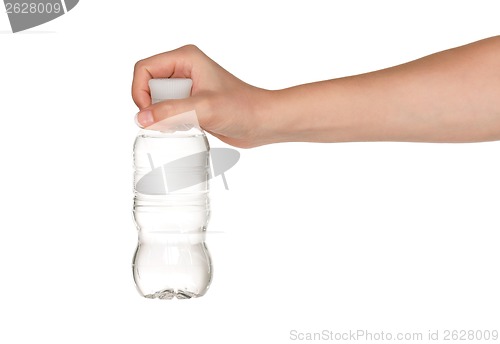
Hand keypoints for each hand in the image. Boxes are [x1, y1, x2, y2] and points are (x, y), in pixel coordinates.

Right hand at [132, 45, 270, 147]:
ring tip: (185, 123)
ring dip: (164, 116)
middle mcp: (184, 69)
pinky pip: (168, 112)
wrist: (262, 122)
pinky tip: (189, 126)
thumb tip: (141, 118)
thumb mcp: (203, 109)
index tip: (149, 113)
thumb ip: (170, 112)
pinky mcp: (191, 104)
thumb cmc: (242, 108)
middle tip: (175, 119)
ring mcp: (187, 87)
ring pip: (157, 101)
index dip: (140, 92)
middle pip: (148, 86)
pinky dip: (171, 122)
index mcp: (185, 59)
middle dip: (155, 107)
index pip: (144, 69)